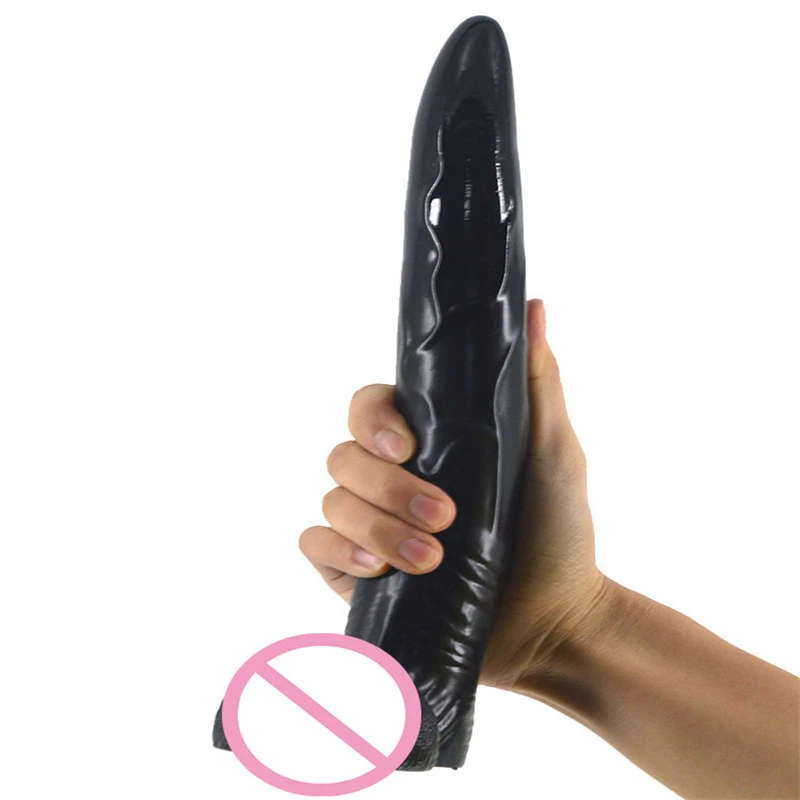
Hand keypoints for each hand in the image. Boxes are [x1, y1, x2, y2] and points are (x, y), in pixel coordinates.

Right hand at [298, 299, 609, 691]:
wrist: (553, 620)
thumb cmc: (558, 531)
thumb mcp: (553, 452)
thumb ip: (535, 382)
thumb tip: (533, 306)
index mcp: (428, 440)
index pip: (369, 407)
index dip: (375, 421)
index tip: (409, 446)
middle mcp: (390, 476)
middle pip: (343, 455)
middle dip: (389, 488)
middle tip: (445, 515)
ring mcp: (370, 523)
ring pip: (332, 500)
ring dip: (377, 526)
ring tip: (431, 557)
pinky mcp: (355, 571)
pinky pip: (315, 545)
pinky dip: (340, 552)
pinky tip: (379, 569)